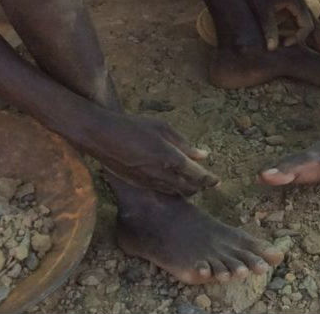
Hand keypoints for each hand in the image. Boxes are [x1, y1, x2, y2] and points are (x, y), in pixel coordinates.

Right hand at [76, 108, 218, 195]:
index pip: (197, 175)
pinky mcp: (138, 185)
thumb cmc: (133, 126)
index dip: (209, 179)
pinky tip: (173, 183)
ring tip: (193, 184)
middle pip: (188, 188)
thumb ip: (184, 144)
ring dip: (186, 189)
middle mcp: (161, 174)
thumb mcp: (162, 128)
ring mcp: (148, 182)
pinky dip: (171, 189)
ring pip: (174, 192)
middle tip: (208, 182)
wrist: (102, 136)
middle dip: (200, 187)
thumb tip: (203, 154)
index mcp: (170, 158)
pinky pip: (161, 191)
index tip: (217, 181)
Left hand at [232, 0, 319, 54]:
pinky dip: (306, 31)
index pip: (307, 26)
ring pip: (312, 22)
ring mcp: (299, 4)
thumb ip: (269, 29)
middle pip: (317, 24)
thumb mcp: (263, 11)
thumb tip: (272, 49)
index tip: (284, 45)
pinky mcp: (292, 5)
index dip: (298, 38)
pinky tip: (306, 41)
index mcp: (298, 3)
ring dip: (316, 37)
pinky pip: (304, 20)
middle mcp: (302, 3)